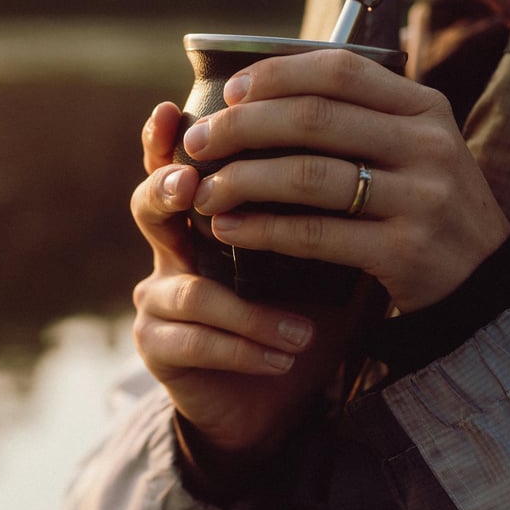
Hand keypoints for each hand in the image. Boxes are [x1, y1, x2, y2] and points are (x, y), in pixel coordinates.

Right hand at [131, 102, 364, 451]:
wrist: (271, 399)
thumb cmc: (292, 319)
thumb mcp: (310, 266)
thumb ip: (316, 220)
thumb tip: (362, 164)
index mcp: (201, 223)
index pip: (174, 169)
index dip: (165, 141)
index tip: (171, 110)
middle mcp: (169, 253)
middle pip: (147, 207)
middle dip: (168, 191)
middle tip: (194, 186)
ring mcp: (157, 302)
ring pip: (190, 292)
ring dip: (252, 313)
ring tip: (303, 333)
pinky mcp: (158, 349)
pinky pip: (196, 342)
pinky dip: (247, 349)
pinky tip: (285, 359)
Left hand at [183, 49, 509, 311]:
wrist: (478, 276)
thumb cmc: (421, 202)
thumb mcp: (406, 146)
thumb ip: (352, 119)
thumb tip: (259, 97)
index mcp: (422, 106)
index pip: (338, 70)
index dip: (274, 76)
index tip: (228, 93)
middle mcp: (426, 143)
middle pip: (313, 119)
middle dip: (241, 128)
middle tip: (197, 143)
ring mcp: (420, 198)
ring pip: (309, 176)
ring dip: (242, 181)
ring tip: (204, 193)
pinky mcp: (405, 250)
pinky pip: (316, 235)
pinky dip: (263, 231)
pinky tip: (229, 230)